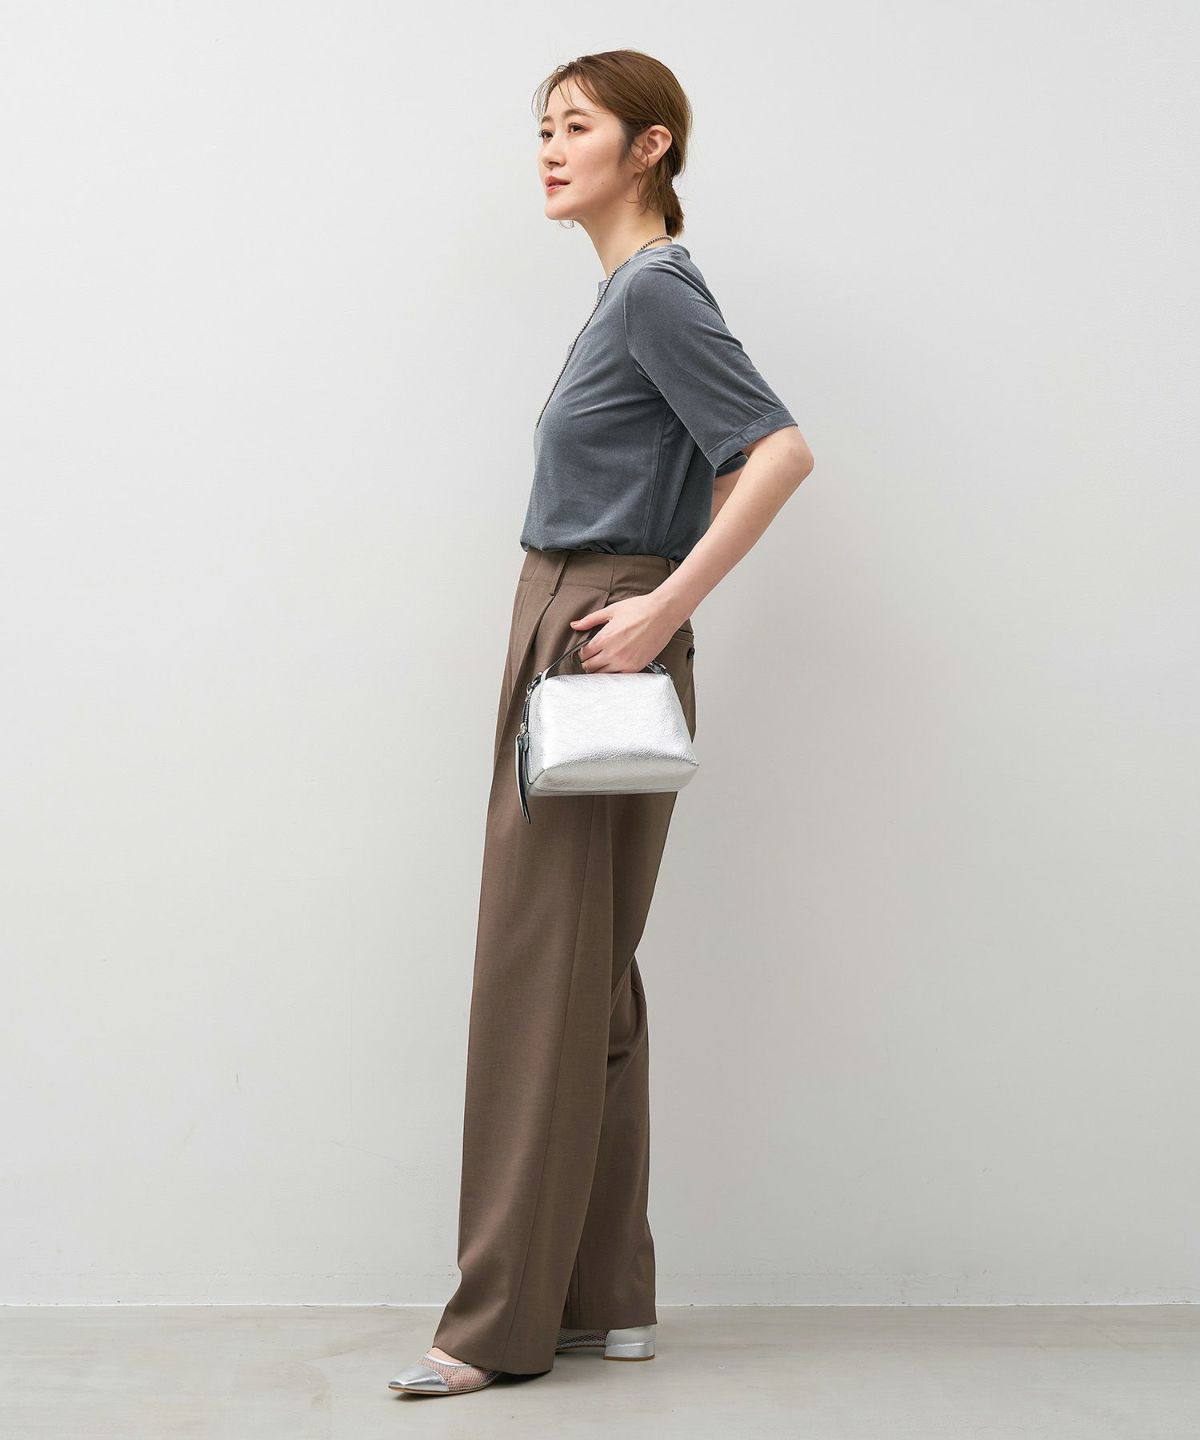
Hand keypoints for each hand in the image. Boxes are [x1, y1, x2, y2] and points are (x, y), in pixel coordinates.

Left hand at [568, 593, 685, 672]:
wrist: (663, 613)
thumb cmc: (639, 609)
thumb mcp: (611, 611)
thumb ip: (590, 620)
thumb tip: (575, 624)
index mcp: (604, 639)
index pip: (584, 655)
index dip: (583, 653)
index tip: (586, 651)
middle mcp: (613, 654)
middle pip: (590, 668)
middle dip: (589, 663)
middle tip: (593, 657)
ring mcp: (625, 663)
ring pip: (603, 676)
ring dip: (600, 670)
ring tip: (604, 662)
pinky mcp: (636, 667)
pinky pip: (619, 677)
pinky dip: (615, 674)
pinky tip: (616, 666)